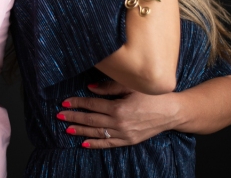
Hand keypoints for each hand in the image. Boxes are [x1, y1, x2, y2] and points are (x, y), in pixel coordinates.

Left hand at [57, 80, 178, 147]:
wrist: (171, 112)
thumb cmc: (152, 95)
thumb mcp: (132, 86)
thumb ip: (109, 87)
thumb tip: (90, 88)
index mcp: (119, 107)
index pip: (92, 105)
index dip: (77, 103)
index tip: (65, 102)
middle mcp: (119, 122)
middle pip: (91, 120)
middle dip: (74, 117)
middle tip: (59, 116)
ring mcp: (124, 134)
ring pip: (97, 133)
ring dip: (81, 131)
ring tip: (67, 129)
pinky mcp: (129, 140)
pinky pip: (109, 144)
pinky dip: (96, 144)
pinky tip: (84, 143)